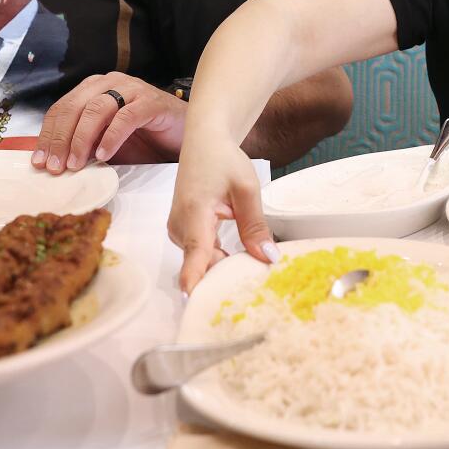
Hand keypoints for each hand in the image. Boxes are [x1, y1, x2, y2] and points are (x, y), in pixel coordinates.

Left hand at [32, 73, 186, 173]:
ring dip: (82, 138)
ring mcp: (132, 89)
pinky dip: (112, 136)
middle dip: (60, 139)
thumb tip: (54, 163)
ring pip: (96, 108)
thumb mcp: (105, 144)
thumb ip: (83, 147)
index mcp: (93, 89)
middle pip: (74, 107)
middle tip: (55, 167)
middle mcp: (110, 83)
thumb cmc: (142, 140)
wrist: (182, 136)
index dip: (47, 135)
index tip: (39, 162)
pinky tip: (104, 155)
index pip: (61, 109)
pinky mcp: (151, 102)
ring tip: (76, 164)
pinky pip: (126, 117)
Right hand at [168, 131, 273, 293]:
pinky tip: (239, 258)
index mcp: (195, 214)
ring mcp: (179, 231)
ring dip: (224, 268)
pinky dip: (219, 258)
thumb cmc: (223, 160)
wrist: (205, 142)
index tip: (203, 306)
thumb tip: (268, 259)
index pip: (194, 257)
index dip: (198, 283)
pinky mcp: (183, 232)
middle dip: (226, 278)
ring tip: (252, 270)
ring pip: (202, 262)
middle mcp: (180, 227)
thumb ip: (256, 226)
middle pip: (202, 266)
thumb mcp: (247, 190)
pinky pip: (200, 254)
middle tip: (258, 284)